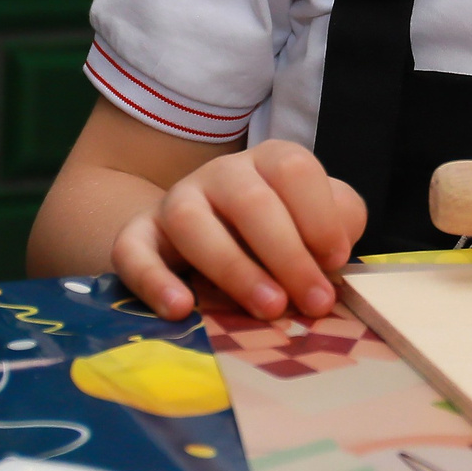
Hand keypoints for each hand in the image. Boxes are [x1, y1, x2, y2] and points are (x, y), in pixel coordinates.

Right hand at [110, 140, 366, 321]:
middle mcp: (221, 174)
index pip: (294, 169)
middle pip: (251, 201)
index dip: (320, 214)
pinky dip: (153, 280)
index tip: (336, 261)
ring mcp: (176, 202)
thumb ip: (338, 224)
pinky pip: (132, 250)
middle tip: (313, 302)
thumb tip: (334, 256)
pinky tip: (181, 308)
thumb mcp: (315, 220)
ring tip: (267, 308)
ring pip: (192, 222)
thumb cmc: (275, 232)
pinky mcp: (139, 236)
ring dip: (233, 268)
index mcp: (269, 162)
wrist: (203, 235)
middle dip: (287, 254)